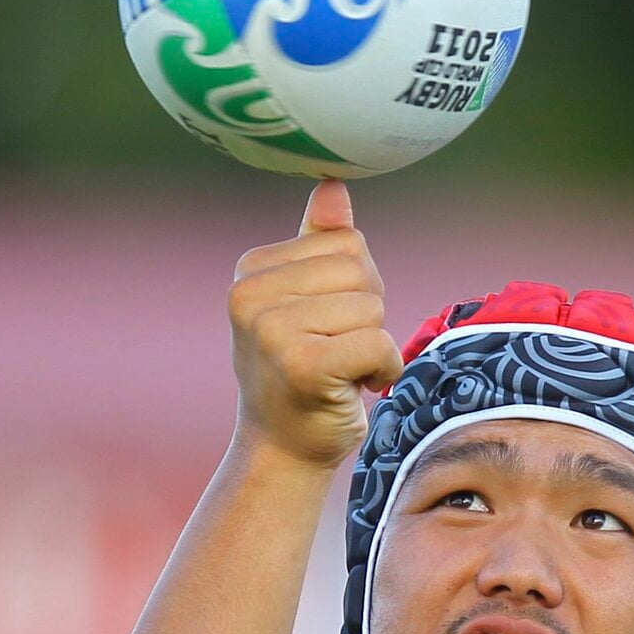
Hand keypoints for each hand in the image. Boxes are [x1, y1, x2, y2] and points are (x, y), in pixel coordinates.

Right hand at [227, 179, 403, 469]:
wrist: (283, 449)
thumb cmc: (301, 373)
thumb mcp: (305, 302)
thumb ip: (319, 244)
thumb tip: (334, 184)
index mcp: (251, 269)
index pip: (347, 243)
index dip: (357, 288)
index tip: (328, 325)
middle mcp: (251, 294)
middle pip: (361, 270)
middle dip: (368, 314)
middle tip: (338, 352)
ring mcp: (272, 330)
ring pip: (372, 307)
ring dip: (375, 346)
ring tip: (341, 371)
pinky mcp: (301, 364)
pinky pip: (377, 342)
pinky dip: (383, 369)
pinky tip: (355, 388)